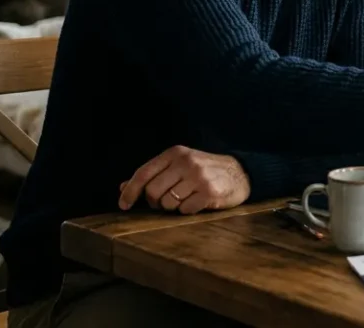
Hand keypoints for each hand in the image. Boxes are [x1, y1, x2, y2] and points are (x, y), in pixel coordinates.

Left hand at [119, 145, 250, 214]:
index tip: (123, 205)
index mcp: (175, 153)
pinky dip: (189, 210)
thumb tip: (123, 187)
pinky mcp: (210, 192)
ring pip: (168, 203)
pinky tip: (199, 202)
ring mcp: (198, 176)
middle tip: (166, 202)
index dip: (130, 191)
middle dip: (156, 202)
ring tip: (187, 199)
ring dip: (173, 207)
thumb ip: (153, 175)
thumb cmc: (205, 171)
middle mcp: (186, 162)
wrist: (240, 173)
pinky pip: (185, 210)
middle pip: (153, 192)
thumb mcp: (179, 166)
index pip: (144, 173)